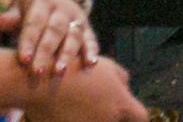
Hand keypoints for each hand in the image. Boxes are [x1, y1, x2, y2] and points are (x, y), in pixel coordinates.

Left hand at [0, 0, 99, 75]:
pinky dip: (91, 51)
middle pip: (55, 31)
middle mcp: (63, 10)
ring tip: (59, 72)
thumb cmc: (32, 8)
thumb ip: (11, 17)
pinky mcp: (87, 28)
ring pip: (74, 36)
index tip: (23, 60)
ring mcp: (77, 18)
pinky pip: (91, 38)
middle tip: (37, 72)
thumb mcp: (20, 7)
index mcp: (44, 3)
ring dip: (67, 54)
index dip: (29, 41)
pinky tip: (91, 64)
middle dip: (46, 51)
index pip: (35, 23)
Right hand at [24, 59, 144, 121]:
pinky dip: (77, 120)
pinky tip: (70, 113)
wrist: (42, 83)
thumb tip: (125, 89)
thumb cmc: (77, 70)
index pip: (140, 118)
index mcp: (120, 105)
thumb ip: (122, 79)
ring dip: (94, 119)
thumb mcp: (107, 66)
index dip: (135, 117)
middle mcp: (106, 121)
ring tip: (83, 108)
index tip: (128, 114)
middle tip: (102, 108)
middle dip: (115, 117)